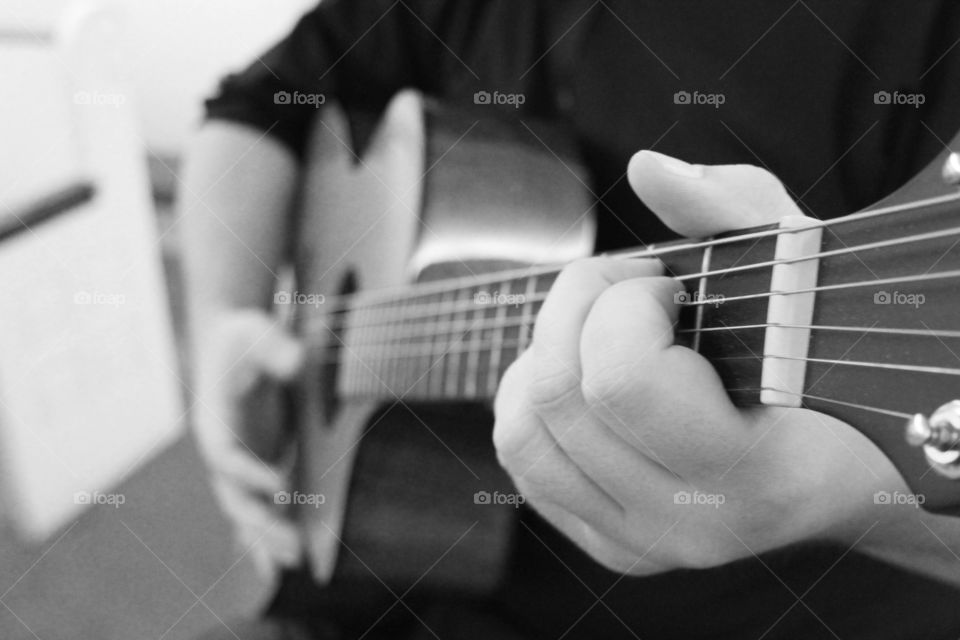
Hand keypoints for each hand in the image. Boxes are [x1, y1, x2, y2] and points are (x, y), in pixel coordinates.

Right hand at [192, 308, 305, 578]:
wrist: (235, 346)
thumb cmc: (244, 338)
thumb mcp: (255, 333)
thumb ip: (274, 348)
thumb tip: (298, 361)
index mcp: (215, 425)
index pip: (227, 457)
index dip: (251, 473)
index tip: (282, 485)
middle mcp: (222, 454)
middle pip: (235, 497)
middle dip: (260, 522)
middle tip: (292, 544)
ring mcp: (239, 466)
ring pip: (247, 512)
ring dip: (268, 538)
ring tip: (296, 562)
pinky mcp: (256, 470)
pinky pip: (261, 509)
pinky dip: (269, 536)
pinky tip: (284, 565)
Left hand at [492, 151, 909, 574]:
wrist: (840, 464)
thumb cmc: (820, 360)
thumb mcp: (799, 272)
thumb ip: (733, 209)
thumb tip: (646, 168)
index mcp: (755, 470)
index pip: (623, 380)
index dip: (628, 303)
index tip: (668, 285)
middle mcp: (689, 523)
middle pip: (558, 394)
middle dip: (578, 307)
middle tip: (628, 289)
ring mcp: (641, 542)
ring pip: (521, 432)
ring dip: (545, 354)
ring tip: (601, 333)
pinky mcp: (605, 542)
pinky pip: (522, 460)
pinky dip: (533, 400)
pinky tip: (585, 377)